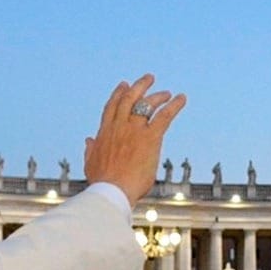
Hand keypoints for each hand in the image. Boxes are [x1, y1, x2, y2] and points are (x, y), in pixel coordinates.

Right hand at [84, 75, 185, 205]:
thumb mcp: (91, 163)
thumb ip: (90, 149)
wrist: (112, 190)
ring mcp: (134, 130)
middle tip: (149, 79)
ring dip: (158, 96)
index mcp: (104, 132)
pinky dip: (174, 106)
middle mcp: (119, 126)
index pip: (112, 107)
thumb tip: (88, 139)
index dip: (118, 94)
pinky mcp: (150, 138)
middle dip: (139, 86)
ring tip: (167, 93)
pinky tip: (182, 99)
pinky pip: (164, 116)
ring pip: (146, 104)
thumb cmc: (102, 182)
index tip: (124, 85)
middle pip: (129, 99)